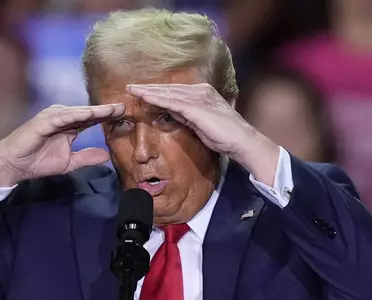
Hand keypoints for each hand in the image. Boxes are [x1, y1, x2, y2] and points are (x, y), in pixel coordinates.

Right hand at [0, 104, 124, 186]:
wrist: (14, 166)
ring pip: (78, 112)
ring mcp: (52, 117)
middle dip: (107, 110)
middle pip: (88, 112)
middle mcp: (62, 117)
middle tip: (125, 107)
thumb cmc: (37, 162)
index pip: (93, 119)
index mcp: (69, 126)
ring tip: (113, 109)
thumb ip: (87, 158)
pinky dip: (77, 115)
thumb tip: (107, 155)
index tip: (126, 116)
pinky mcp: (43, 122)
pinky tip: (90, 114)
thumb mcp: (69, 163)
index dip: (109, 117)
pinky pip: (63, 117)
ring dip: (96, 110)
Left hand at [126, 83, 254, 159]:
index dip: (157, 91)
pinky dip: (157, 99)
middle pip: (169, 89)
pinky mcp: (196, 107)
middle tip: (130, 87)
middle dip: (149, 88)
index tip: (141, 91)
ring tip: (132, 90)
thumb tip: (172, 111)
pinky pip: (171, 102)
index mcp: (202, 93)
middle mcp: (200, 91)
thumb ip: (186, 115)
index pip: (174, 91)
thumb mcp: (200, 123)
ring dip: (148, 91)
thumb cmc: (224, 136)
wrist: (241, 141)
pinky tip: (145, 98)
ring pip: (168, 93)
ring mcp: (198, 98)